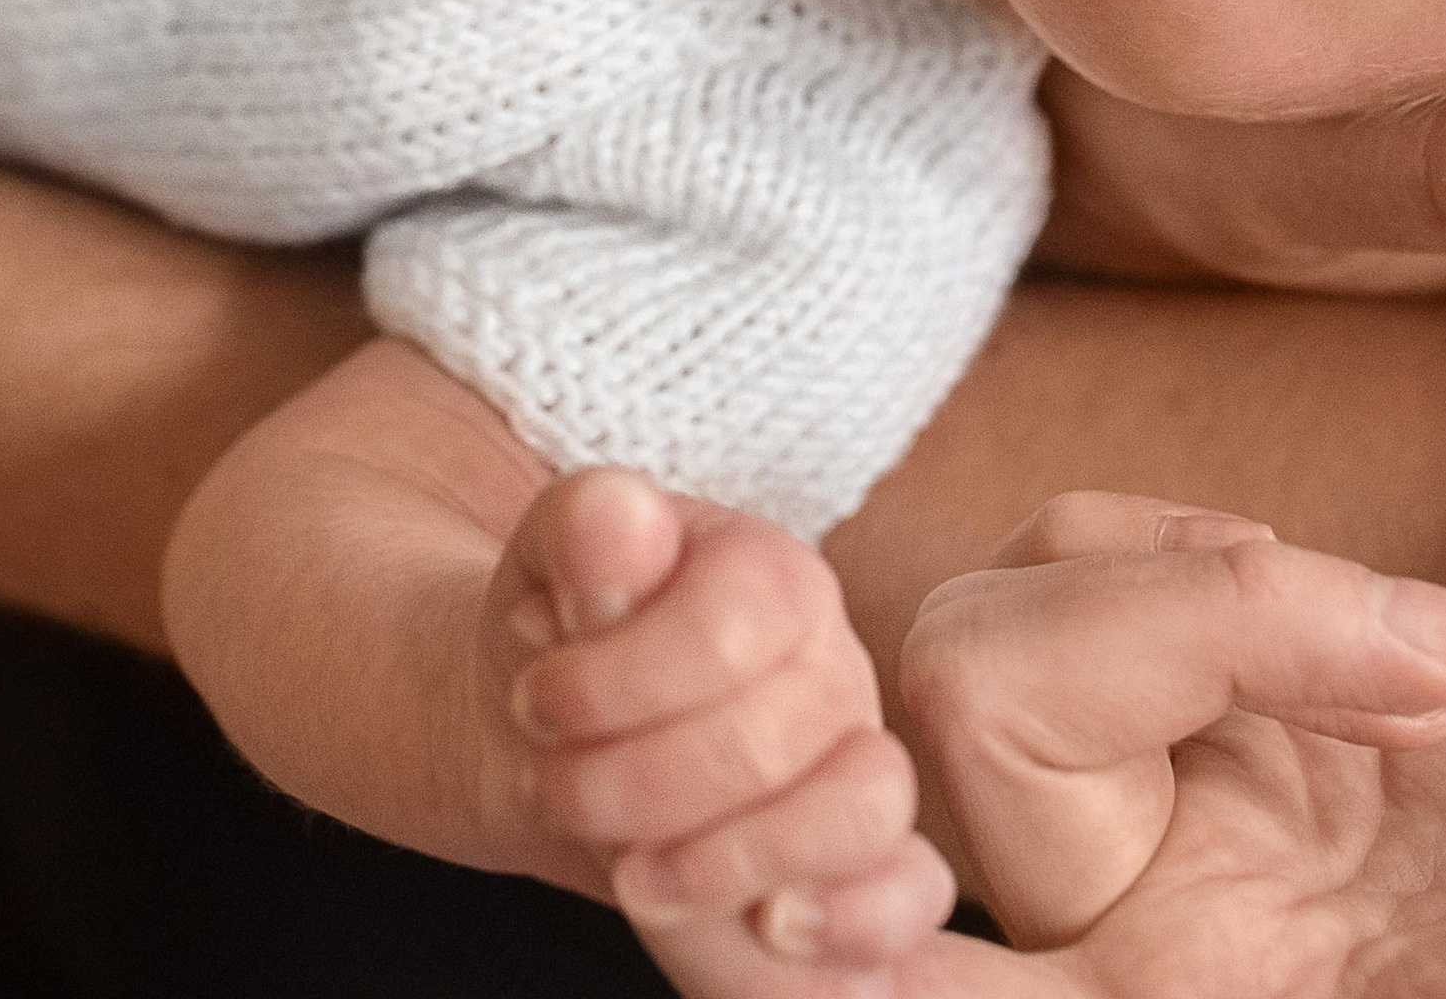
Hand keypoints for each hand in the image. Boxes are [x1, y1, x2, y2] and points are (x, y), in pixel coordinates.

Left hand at [481, 468, 953, 986]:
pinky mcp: (860, 856)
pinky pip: (911, 888)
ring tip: (633, 874)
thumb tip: (621, 519)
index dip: (618, 678)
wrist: (548, 732)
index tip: (533, 697)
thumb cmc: (556, 643)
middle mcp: (832, 661)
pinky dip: (855, 917)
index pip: (738, 619)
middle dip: (632, 784)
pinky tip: (768, 926)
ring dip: (727, 860)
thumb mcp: (544, 565)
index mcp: (772, 572)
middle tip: (554, 785)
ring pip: (862, 807)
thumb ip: (586, 532)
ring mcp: (856, 758)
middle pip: (776, 734)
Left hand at [882, 497, 1445, 996]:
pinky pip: (1108, 572)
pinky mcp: (1271, 707)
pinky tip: (1417, 644)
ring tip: (1422, 656)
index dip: (819, 957)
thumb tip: (1146, 988)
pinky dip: (1219, 567)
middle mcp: (1154, 994)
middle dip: (984, 708)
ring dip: (1192, 611)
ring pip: (984, 666)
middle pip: (894, 812)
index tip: (883, 882)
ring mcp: (1196, 846)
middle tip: (1198, 653)